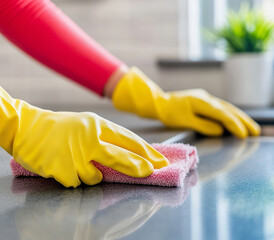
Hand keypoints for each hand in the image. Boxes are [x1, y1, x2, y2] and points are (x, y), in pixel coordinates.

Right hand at [0, 87, 168, 187]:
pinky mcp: (61, 169)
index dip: (146, 151)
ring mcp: (74, 155)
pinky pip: (76, 183)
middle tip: (149, 172)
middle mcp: (88, 138)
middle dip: (137, 167)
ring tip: (77, 161)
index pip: (128, 139)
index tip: (159, 160)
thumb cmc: (60, 127)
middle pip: (120, 157)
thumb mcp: (86, 124)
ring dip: (91, 174)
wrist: (26, 127)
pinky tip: (63, 166)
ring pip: (96, 177)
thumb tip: (133, 154)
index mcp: (96, 125)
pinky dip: (73, 178)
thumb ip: (107, 138)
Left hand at [112, 67, 260, 137]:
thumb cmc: (170, 112)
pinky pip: (222, 109)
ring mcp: (207, 99)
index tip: (243, 135)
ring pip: (228, 108)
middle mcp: (207, 98)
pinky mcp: (206, 102)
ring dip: (241, 118)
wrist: (160, 102)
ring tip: (252, 128)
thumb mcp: (184, 120)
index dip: (234, 124)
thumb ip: (202, 125)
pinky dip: (232, 116)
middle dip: (244, 121)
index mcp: (202, 102)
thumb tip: (220, 131)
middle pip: (229, 109)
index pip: (222, 114)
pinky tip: (238, 122)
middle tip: (256, 132)